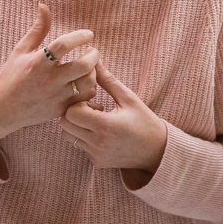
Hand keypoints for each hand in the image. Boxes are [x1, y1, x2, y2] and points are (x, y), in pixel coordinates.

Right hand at [0, 4, 98, 151]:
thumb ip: (38, 29)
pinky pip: (86, 98)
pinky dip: (89, 88)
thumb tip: (44, 5)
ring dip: (93, 71)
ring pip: (88, 82)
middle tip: (92, 51)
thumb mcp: (21, 50)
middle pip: (83, 65)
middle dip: (94, 55)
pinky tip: (83, 81)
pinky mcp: (61, 110)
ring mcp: (56, 97)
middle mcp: (49, 80)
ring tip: (88, 65)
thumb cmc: (12, 76)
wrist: (3, 109)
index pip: (64, 45)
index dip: (80, 36)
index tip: (88, 34)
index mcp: (38, 62)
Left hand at [58, 61, 168, 180]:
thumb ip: (108, 80)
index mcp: (105, 125)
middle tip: (92, 110)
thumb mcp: (128, 98)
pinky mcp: (96, 162)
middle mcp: (98, 143)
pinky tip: (101, 133)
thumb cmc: (144, 121)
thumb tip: (94, 61)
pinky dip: (84, 137)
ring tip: (95, 121)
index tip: (93, 102)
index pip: (72, 113)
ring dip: (76, 126)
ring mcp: (96, 154)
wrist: (157, 151)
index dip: (78, 104)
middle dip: (73, 114)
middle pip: (65, 124)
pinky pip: (79, 146)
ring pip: (68, 136)